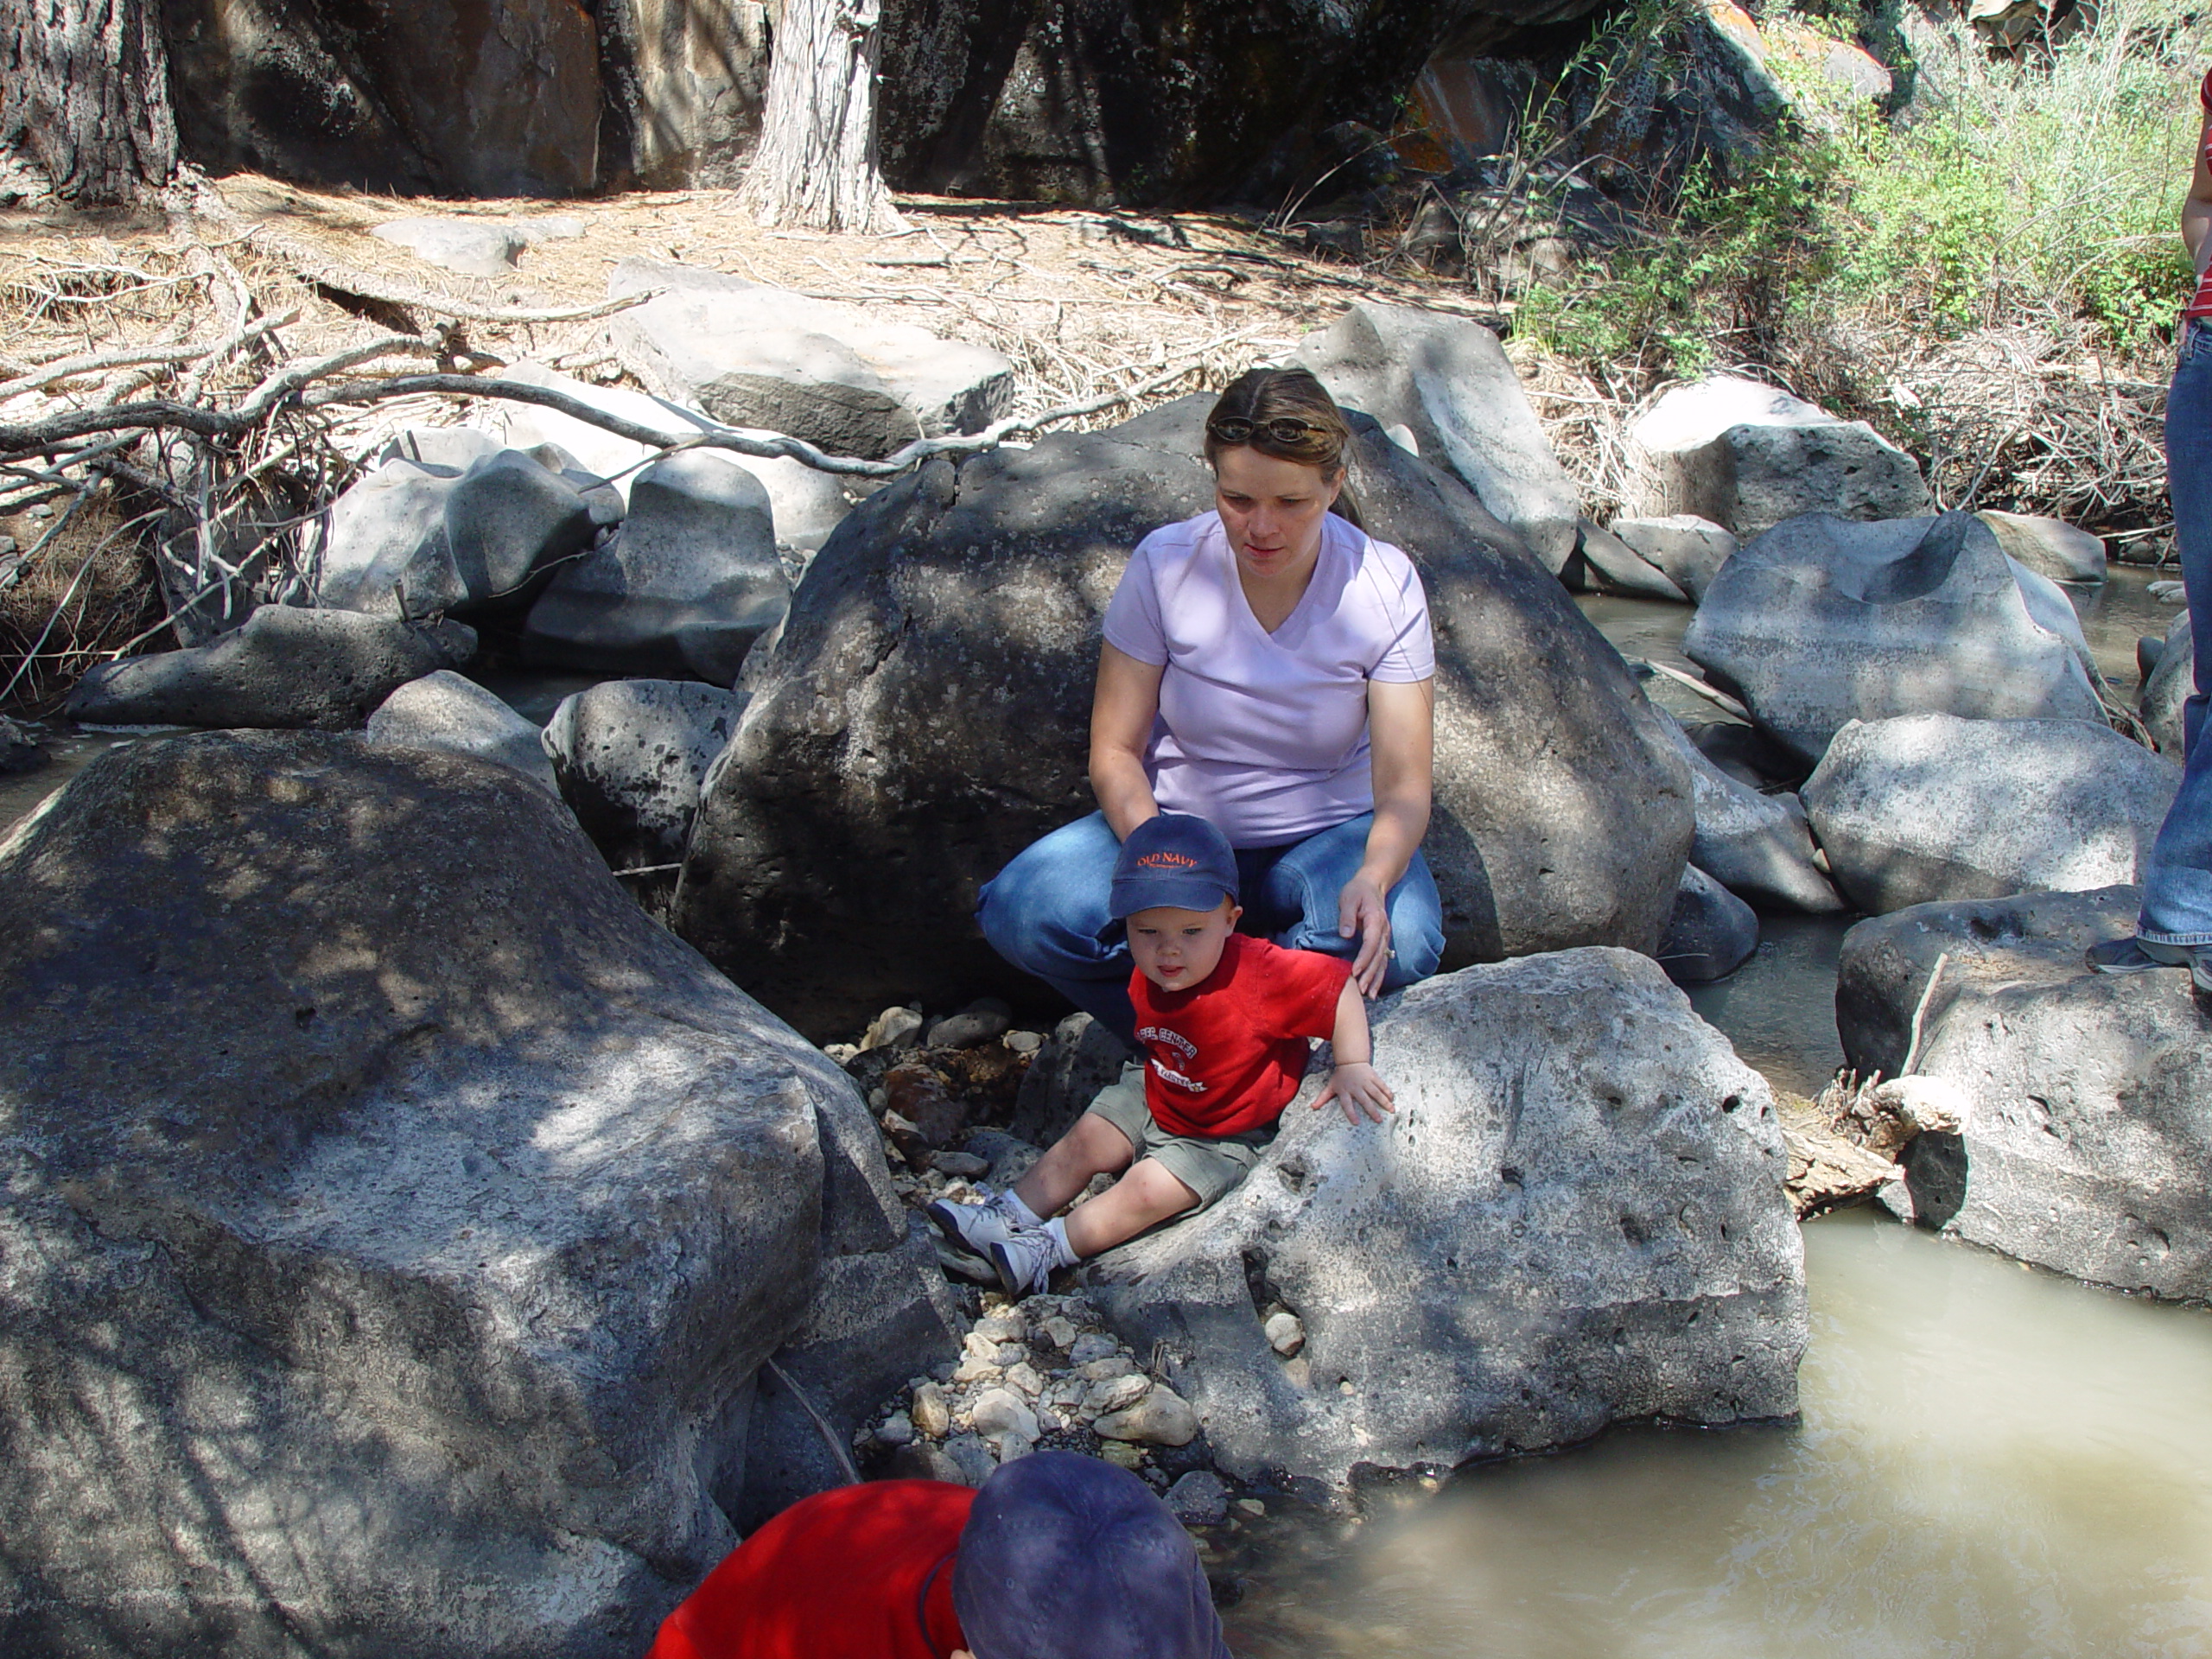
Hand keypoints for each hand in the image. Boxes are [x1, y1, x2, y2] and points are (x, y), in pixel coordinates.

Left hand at [1315, 1060, 1394, 1123]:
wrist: (1350, 1060)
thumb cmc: (1340, 1076)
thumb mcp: (1331, 1086)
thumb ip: (1323, 1098)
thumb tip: (1312, 1107)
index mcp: (1345, 1091)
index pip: (1347, 1104)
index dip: (1351, 1113)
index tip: (1356, 1123)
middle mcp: (1356, 1087)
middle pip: (1364, 1100)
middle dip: (1372, 1111)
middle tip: (1379, 1120)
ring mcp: (1366, 1081)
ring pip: (1376, 1093)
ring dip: (1384, 1102)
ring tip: (1391, 1110)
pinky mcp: (1373, 1076)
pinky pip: (1381, 1085)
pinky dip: (1387, 1092)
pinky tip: (1392, 1099)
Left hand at [1336, 873, 1392, 997]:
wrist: (1372, 884)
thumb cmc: (1357, 891)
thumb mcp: (1348, 898)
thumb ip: (1347, 915)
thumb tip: (1345, 934)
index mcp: (1375, 920)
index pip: (1371, 943)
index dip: (1364, 959)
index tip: (1355, 972)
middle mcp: (1384, 931)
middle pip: (1379, 957)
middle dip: (1370, 975)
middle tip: (1361, 991)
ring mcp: (1385, 937)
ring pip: (1383, 962)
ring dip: (1377, 979)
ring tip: (1371, 996)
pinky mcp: (1382, 941)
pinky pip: (1383, 961)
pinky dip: (1379, 975)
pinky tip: (1374, 988)